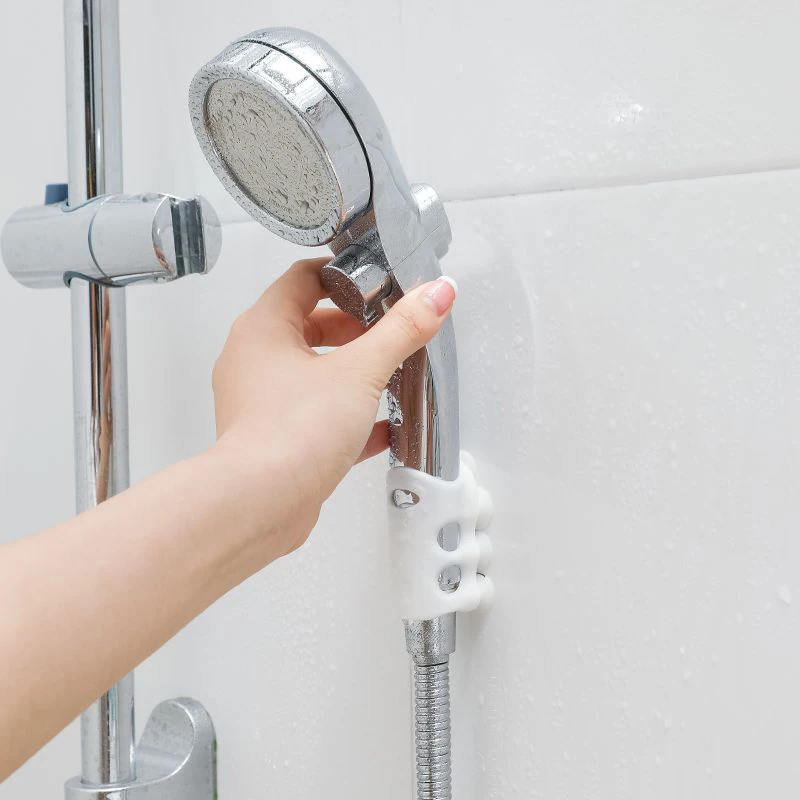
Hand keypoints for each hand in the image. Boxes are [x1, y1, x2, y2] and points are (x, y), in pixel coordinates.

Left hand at [211, 257, 456, 555]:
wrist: (260, 504)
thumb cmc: (292, 432)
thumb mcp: (361, 372)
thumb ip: (402, 330)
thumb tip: (436, 292)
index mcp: (263, 327)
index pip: (304, 278)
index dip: (345, 276)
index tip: (379, 284)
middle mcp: (253, 359)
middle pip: (308, 324)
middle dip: (353, 328)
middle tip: (388, 333)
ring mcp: (260, 400)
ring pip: (311, 372)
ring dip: (351, 372)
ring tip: (388, 376)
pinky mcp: (273, 437)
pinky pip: (313, 414)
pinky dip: (345, 415)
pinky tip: (381, 429)